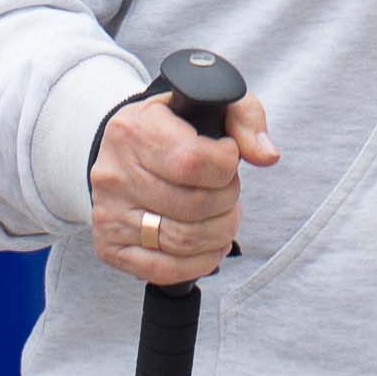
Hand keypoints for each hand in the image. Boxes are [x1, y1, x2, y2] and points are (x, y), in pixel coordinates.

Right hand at [88, 78, 276, 284]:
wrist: (124, 154)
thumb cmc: (173, 130)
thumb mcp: (209, 106)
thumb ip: (245, 119)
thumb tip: (267, 155)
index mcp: (135, 130)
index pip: (194, 161)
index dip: (227, 166)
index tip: (227, 158)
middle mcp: (115, 173)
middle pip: (194, 206)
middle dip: (228, 201)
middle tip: (228, 191)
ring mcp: (109, 214)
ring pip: (184, 241)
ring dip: (220, 233)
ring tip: (222, 217)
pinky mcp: (110, 247)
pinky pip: (164, 270)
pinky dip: (199, 263)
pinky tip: (209, 246)